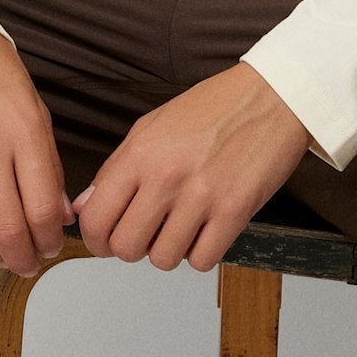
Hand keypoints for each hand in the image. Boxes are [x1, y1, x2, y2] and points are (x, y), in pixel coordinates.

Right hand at [0, 23, 70, 274]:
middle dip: (24, 256)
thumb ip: (48, 163)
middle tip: (32, 262)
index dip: (50, 238)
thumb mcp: (35, 108)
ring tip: (5, 259)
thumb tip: (59, 212)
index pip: (42, 205)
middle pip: (7, 226)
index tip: (53, 245)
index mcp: (24, 130)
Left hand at [74, 64, 309, 273]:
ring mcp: (201, 196)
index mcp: (140, 154)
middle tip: (145, 235)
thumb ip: (115, 168)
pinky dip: (201, 253)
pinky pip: (203, 260)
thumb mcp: (151, 127)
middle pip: (125, 247)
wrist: (270, 96)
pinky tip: (205, 231)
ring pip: (163, 259)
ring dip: (168, 250)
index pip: (95, 218)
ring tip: (180, 228)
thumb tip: (86, 205)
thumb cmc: (213, 108)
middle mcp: (166, 176)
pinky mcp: (235, 211)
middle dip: (131, 248)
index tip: (104, 241)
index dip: (95, 240)